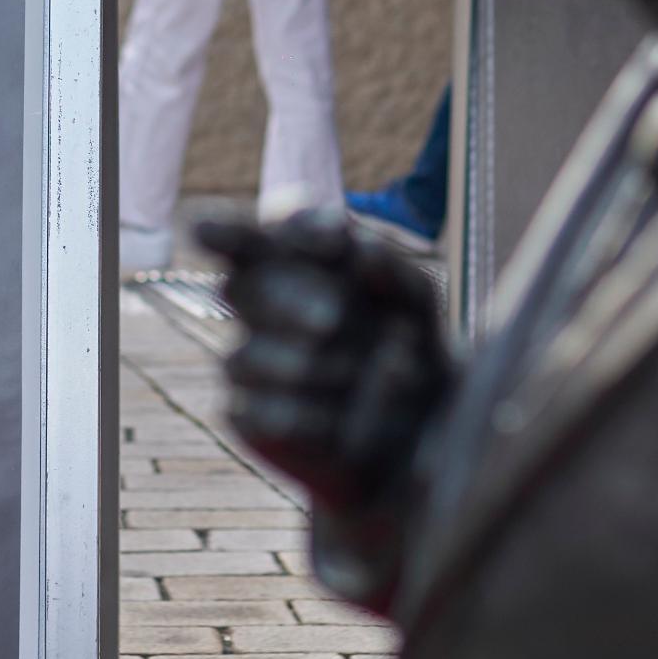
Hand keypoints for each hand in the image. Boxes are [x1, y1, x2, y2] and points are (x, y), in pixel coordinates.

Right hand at [198, 210, 450, 509]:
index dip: (236, 231)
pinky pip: (254, 412)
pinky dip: (303, 415)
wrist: (421, 427)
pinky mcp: (247, 417)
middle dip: (286, 299)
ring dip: (302, 365)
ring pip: (243, 357)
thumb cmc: (409, 342)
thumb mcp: (415, 302)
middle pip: (238, 288)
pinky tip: (339, 419)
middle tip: (332, 318)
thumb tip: (361, 248)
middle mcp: (258, 310)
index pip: (243, 238)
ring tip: (355, 373)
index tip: (305, 240)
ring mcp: (247, 363)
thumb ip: (392, 270)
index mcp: (286, 266)